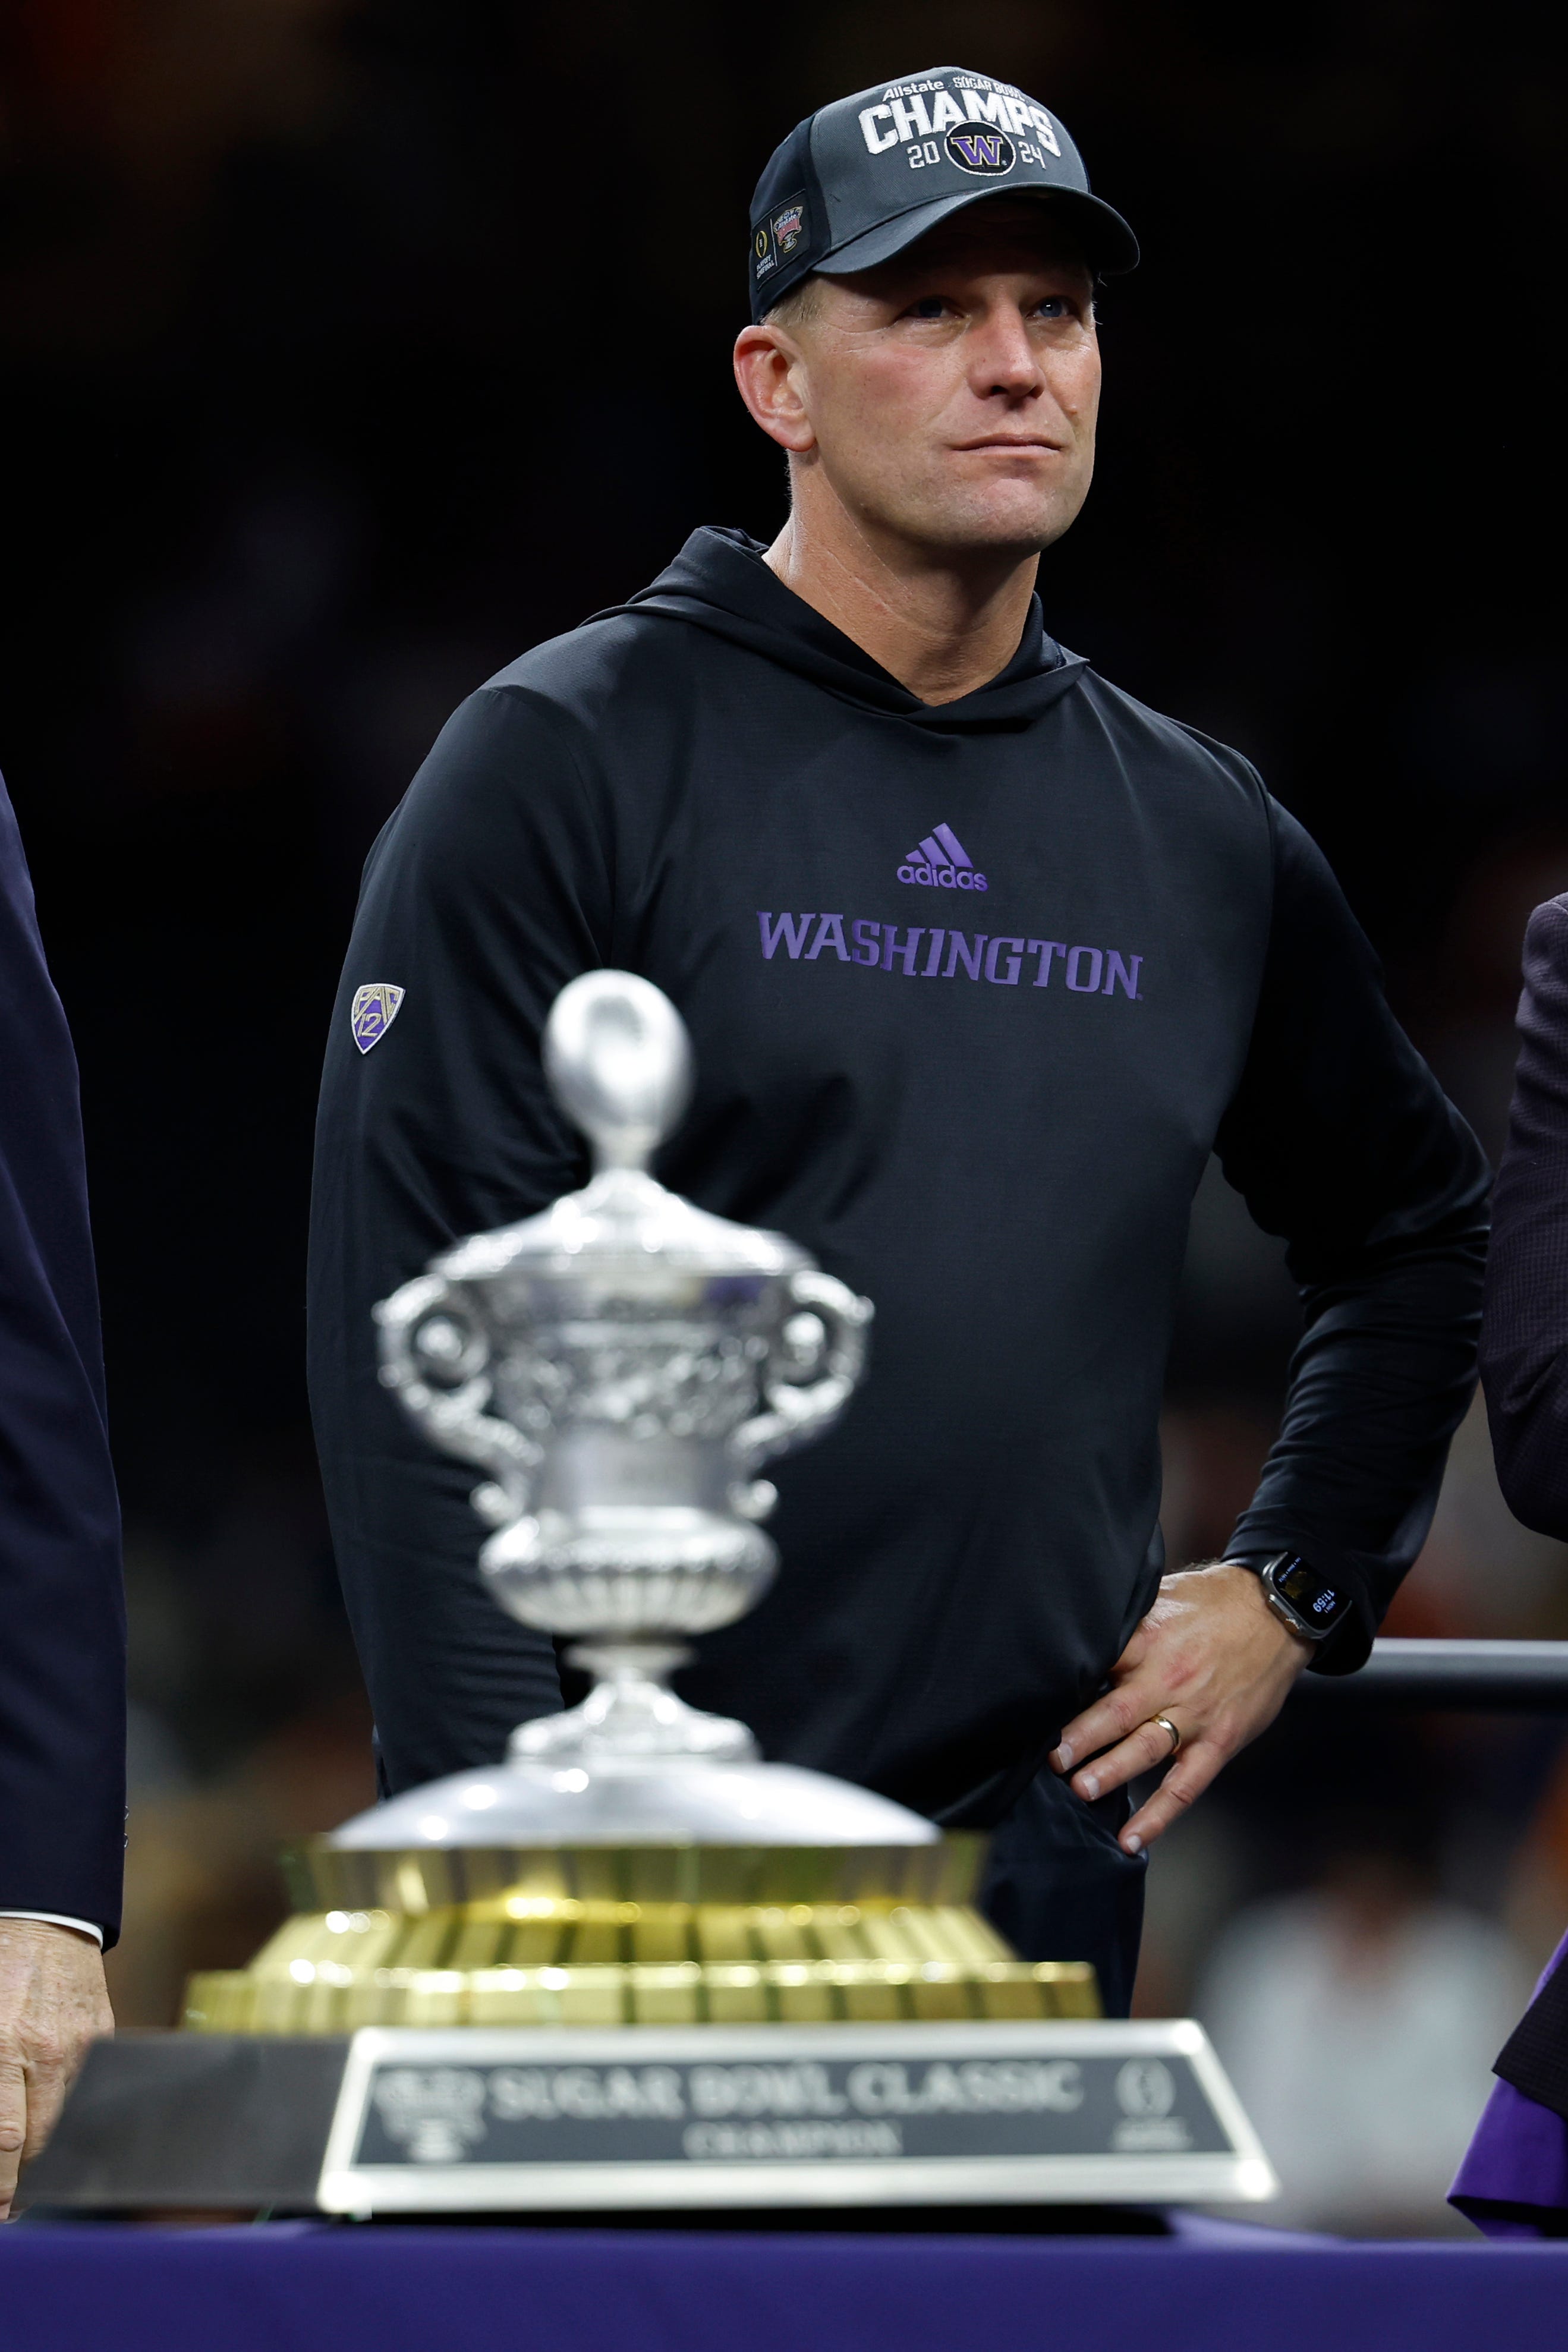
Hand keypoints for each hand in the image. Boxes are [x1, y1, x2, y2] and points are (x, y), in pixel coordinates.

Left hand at [0, 1919, 113, 2217]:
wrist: (42, 1915)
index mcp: (2, 2046)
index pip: (4, 2141)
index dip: (2, 2187)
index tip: (1, 2213)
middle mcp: (44, 2051)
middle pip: (37, 2143)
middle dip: (20, 2182)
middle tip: (9, 2204)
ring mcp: (80, 2043)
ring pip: (64, 2122)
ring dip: (44, 2150)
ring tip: (27, 2168)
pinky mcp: (103, 2033)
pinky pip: (85, 2088)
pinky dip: (66, 2109)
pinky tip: (51, 2115)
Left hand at [1049, 1562, 1310, 1855]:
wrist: (1275, 1613)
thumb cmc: (1212, 1604)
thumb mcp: (1161, 1596)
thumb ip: (1123, 1618)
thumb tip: (1074, 1623)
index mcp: (1148, 1641)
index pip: (1098, 1665)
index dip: (1067, 1686)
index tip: (1034, 1704)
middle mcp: (1168, 1679)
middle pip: (1117, 1711)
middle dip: (1080, 1737)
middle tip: (1051, 1758)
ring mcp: (1196, 1715)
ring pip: (1147, 1750)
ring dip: (1111, 1772)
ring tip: (1079, 1790)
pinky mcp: (1219, 1742)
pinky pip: (1186, 1787)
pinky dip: (1159, 1816)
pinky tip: (1131, 1839)